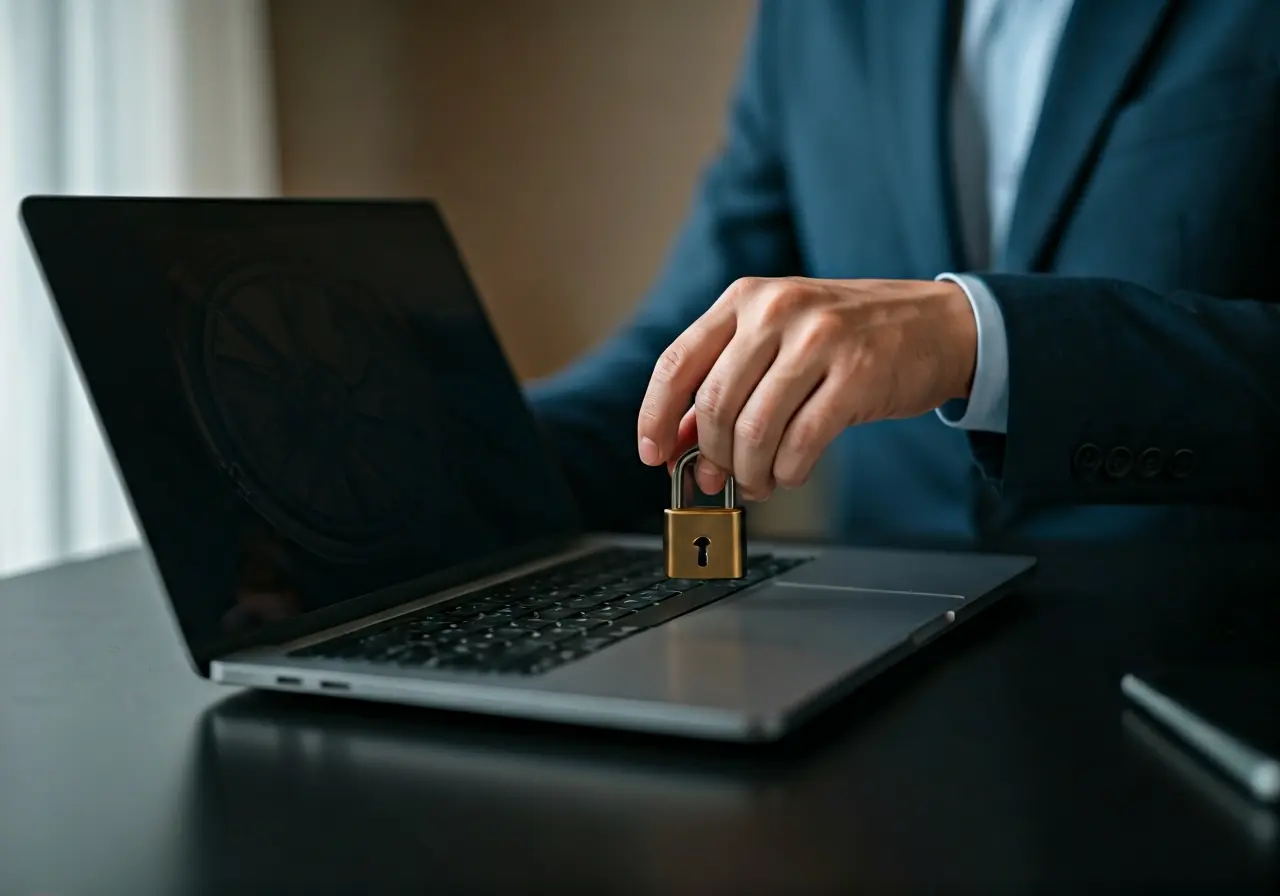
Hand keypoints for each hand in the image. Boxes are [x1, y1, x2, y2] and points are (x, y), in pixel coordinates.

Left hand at [636, 276, 976, 500]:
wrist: (940, 323)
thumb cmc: (851, 335)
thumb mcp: (780, 339)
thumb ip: (728, 381)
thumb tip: (679, 443)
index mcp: (745, 298)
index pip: (678, 363)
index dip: (656, 417)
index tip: (653, 455)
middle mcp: (777, 310)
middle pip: (715, 404)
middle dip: (712, 456)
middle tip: (719, 480)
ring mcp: (818, 339)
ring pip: (754, 429)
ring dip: (750, 471)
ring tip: (760, 481)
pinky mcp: (856, 374)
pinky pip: (800, 442)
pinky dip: (787, 470)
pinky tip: (791, 472)